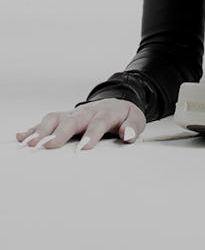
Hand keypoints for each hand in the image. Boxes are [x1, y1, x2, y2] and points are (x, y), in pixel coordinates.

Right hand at [15, 99, 145, 150]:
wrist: (116, 102)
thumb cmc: (123, 115)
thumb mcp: (136, 119)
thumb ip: (133, 127)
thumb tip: (128, 135)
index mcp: (106, 113)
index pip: (98, 123)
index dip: (91, 135)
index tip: (84, 148)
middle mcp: (87, 113)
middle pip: (72, 120)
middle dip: (60, 132)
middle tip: (49, 145)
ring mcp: (73, 114)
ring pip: (56, 118)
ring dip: (42, 130)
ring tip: (30, 143)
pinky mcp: (63, 118)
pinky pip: (47, 120)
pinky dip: (33, 128)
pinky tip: (22, 136)